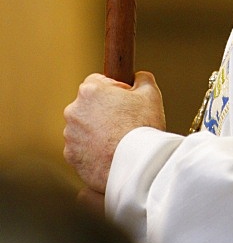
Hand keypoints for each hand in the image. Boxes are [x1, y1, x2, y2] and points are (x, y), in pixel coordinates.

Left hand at [63, 70, 165, 192]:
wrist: (136, 165)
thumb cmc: (143, 127)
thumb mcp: (150, 93)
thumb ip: (142, 79)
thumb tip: (138, 76)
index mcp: (90, 91)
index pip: (97, 82)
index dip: (113, 90)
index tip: (125, 101)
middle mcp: (74, 111)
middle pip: (88, 105)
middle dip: (102, 111)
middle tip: (123, 122)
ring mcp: (70, 135)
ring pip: (83, 127)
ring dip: (96, 131)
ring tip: (118, 140)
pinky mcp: (71, 156)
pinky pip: (81, 148)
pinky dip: (92, 150)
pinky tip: (110, 153)